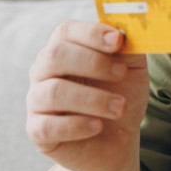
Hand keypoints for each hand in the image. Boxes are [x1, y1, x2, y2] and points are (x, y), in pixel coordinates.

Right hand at [26, 20, 148, 170]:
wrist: (118, 140)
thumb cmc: (120, 95)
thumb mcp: (132, 69)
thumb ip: (129, 47)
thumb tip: (126, 30)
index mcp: (65, 48)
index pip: (66, 31)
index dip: (91, 33)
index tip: (118, 41)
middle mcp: (44, 71)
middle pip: (55, 55)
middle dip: (93, 63)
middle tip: (121, 73)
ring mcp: (37, 100)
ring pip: (53, 92)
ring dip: (92, 99)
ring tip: (118, 107)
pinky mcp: (37, 131)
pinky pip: (47, 126)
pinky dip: (76, 125)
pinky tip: (97, 126)